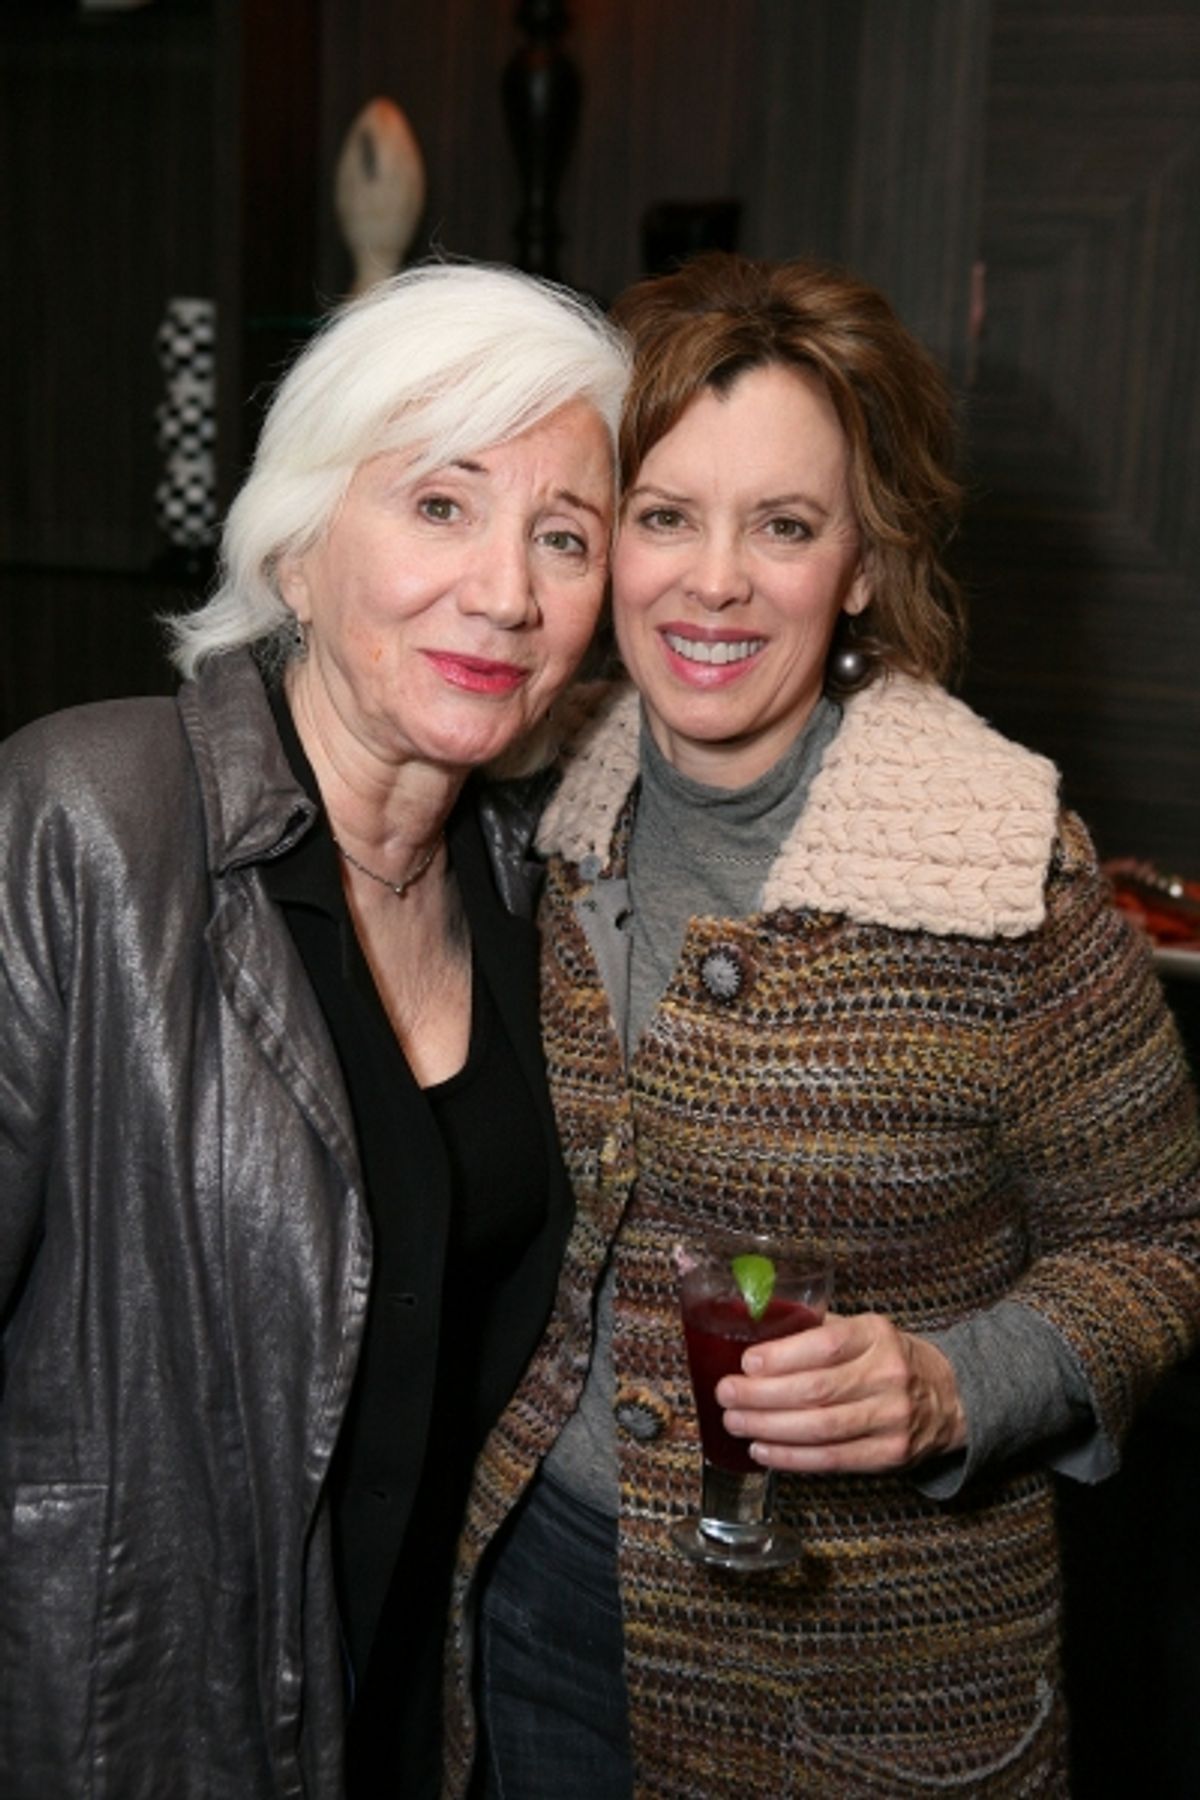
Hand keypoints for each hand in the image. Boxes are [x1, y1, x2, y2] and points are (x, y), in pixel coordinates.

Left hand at [715, 1311, 966, 1474]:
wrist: (949, 1396)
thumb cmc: (889, 1358)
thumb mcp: (863, 1329)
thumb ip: (816, 1329)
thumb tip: (754, 1328)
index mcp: (876, 1335)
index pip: (825, 1345)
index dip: (781, 1357)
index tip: (746, 1362)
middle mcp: (887, 1375)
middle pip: (816, 1391)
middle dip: (761, 1395)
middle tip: (726, 1394)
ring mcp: (891, 1418)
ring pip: (820, 1429)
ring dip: (769, 1428)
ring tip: (734, 1422)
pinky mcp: (889, 1455)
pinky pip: (831, 1459)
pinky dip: (791, 1457)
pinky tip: (762, 1449)